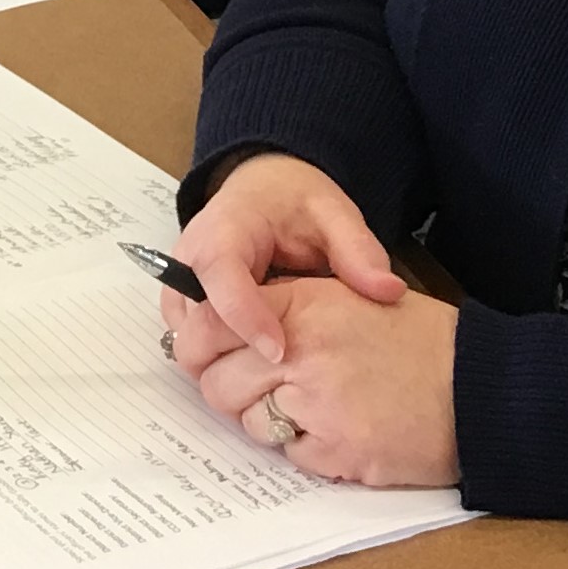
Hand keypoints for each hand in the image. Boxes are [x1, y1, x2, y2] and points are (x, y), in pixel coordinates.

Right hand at [164, 150, 403, 367]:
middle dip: (229, 351)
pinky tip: (255, 363)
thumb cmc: (294, 203)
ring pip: (186, 333)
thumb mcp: (334, 214)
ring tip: (272, 374)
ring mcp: (179, 281)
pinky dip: (216, 357)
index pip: (220, 274)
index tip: (280, 353)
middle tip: (280, 377)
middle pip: (194, 315)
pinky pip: (188, 338)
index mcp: (226, 228)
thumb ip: (359, 250)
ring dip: (221, 358)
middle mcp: (189, 255)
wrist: (264, 190)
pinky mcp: (180, 301)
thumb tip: (388, 291)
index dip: (244, 317)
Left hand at [186, 278, 460, 487]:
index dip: (200, 347)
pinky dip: (309, 449)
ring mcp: (318, 403)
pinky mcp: (338, 449)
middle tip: (262, 392)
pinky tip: (344, 431)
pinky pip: (291, 455)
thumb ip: (290, 308)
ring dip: (271, 422)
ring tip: (318, 409)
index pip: (211, 326)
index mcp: (303, 305)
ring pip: (249, 422)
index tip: (203, 356)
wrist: (480, 386)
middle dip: (232, 392)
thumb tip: (227, 325)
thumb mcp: (352, 298)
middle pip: (219, 382)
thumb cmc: (420, 342)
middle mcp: (302, 350)